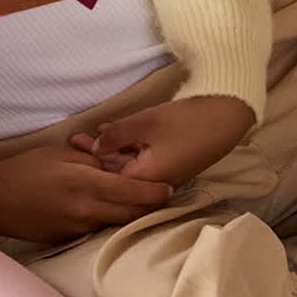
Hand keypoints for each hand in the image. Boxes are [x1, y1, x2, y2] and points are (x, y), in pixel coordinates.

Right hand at [0, 143, 174, 243]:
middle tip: (160, 194)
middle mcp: (86, 211)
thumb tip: (115, 167)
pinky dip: (106, 219)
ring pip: (116, 223)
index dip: (155, 191)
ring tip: (135, 200)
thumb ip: (92, 161)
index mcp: (85, 185)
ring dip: (129, 213)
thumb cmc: (25, 170)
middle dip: (149, 205)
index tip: (169, 187)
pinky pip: (97, 229)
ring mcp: (78, 229)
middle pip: (131, 213)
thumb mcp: (60, 154)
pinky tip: (104, 209)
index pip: (132, 192)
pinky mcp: (69, 239)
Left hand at [83, 95, 253, 187]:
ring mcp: (164, 171)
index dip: (89, 167)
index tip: (69, 155)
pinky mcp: (170, 160)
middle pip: (118, 173)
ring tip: (83, 138)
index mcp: (148, 179)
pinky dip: (124, 147)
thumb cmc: (186, 120)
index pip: (111, 181)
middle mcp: (156, 181)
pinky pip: (141, 157)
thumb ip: (117, 136)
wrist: (227, 115)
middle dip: (95, 158)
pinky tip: (108, 134)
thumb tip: (94, 147)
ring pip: (129, 164)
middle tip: (72, 142)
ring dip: (108, 151)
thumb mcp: (146, 124)